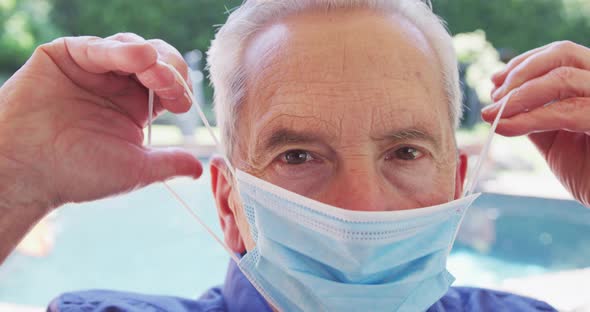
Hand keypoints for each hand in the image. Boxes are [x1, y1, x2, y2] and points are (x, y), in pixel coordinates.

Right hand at [0, 33, 201, 210]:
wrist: (29, 173)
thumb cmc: (78, 174)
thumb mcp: (135, 169)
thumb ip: (169, 163)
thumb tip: (201, 169)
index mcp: (137, 106)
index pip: (169, 84)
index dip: (180, 87)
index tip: (181, 104)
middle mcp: (117, 84)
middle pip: (156, 60)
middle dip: (169, 69)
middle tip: (170, 84)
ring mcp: (92, 68)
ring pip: (130, 47)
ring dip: (147, 56)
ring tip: (153, 68)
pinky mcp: (65, 56)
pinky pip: (95, 46)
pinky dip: (116, 50)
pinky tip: (137, 57)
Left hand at [482, 41, 589, 206]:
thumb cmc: (587, 170)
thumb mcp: (553, 137)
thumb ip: (533, 115)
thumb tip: (500, 100)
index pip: (561, 54)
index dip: (524, 63)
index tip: (495, 80)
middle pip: (563, 54)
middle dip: (520, 72)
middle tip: (494, 96)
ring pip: (562, 78)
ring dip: (518, 95)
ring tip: (493, 114)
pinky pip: (566, 111)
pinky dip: (529, 118)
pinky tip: (504, 127)